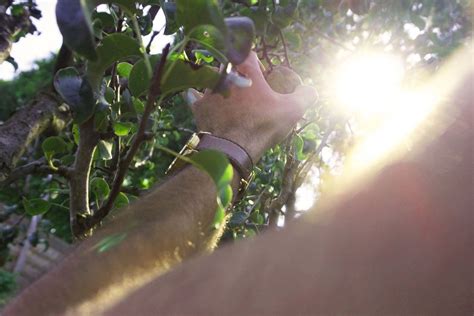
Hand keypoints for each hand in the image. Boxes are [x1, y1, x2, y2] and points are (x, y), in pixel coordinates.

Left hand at [187, 52, 317, 162]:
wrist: (232, 148)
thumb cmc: (262, 125)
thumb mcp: (292, 110)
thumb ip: (305, 95)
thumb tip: (310, 89)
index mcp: (245, 68)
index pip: (249, 52)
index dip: (257, 62)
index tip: (262, 73)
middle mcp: (223, 73)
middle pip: (229, 65)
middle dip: (237, 74)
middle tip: (246, 90)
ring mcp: (207, 89)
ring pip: (211, 78)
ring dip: (218, 84)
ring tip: (228, 98)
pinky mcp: (198, 106)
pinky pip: (193, 95)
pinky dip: (198, 97)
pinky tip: (204, 101)